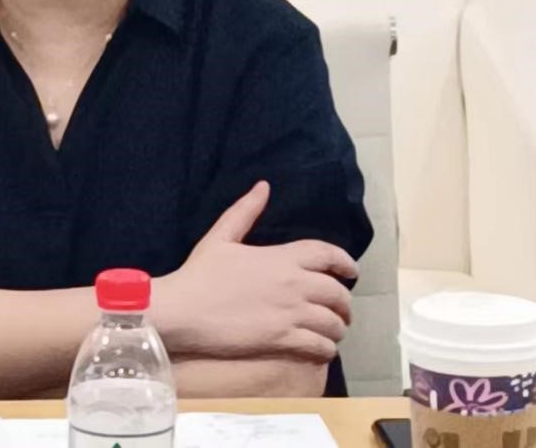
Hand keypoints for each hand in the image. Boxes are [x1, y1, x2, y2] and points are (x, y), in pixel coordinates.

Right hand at [158, 181, 357, 363]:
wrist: (183, 310)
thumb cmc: (199, 273)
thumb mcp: (220, 237)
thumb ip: (245, 212)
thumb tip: (263, 186)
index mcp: (282, 257)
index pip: (327, 254)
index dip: (345, 262)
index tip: (352, 271)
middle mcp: (294, 284)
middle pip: (337, 292)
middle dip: (344, 302)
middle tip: (342, 309)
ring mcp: (290, 313)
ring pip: (333, 322)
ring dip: (338, 327)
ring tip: (334, 331)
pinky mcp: (283, 340)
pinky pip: (320, 346)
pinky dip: (327, 348)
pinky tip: (323, 349)